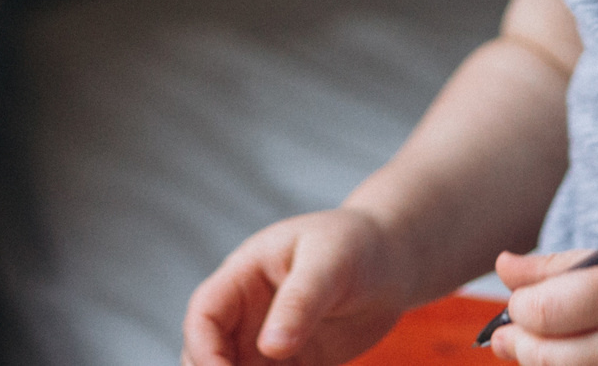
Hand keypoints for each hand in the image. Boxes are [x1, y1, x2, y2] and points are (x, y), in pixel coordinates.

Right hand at [181, 208, 413, 365]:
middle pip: (209, 352)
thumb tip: (271, 348)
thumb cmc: (357, 244)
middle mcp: (248, 310)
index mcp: (245, 274)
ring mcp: (267, 339)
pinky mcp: (293, 363)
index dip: (204, 350)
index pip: (205, 315)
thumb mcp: (330, 262)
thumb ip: (301, 301)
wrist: (392, 259)